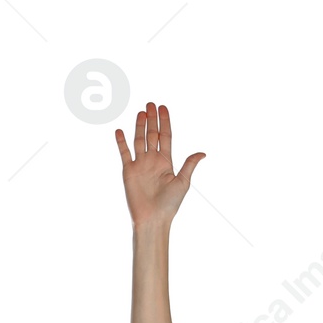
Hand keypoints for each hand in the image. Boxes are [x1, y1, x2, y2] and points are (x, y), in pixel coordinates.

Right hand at [114, 101, 204, 228]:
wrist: (153, 219)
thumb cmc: (170, 204)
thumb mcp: (183, 182)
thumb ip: (189, 164)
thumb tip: (202, 153)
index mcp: (166, 161)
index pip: (165, 136)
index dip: (165, 122)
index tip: (163, 108)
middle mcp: (153, 160)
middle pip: (152, 134)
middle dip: (152, 119)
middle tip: (151, 104)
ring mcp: (140, 165)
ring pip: (139, 140)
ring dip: (139, 126)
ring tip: (140, 112)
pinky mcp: (129, 172)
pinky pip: (124, 153)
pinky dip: (121, 142)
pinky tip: (119, 131)